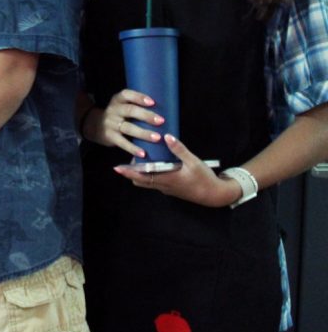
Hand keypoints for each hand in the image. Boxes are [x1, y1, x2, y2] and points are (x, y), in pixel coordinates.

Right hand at [83, 89, 162, 155]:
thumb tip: (165, 110)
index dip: (139, 97)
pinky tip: (143, 153)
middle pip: (130, 111)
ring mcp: (111, 123)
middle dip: (146, 116)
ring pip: (128, 127)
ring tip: (157, 138)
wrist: (94, 125)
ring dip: (143, 133)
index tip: (152, 102)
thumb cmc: (118, 114)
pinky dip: (133, 148)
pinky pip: (122, 142)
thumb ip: (136, 106)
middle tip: (161, 121)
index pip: (127, 94)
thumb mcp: (122, 105)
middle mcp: (113, 110)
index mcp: (118, 100)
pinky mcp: (110, 136)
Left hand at [115, 135, 240, 206]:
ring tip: (143, 157)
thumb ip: (179, 149)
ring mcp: (166, 188)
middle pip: (140, 181)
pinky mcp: (171, 188)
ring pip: (147, 182)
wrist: (215, 195)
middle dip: (133, 171)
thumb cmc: (204, 179)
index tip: (117, 168)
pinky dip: (151, 174)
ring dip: (142, 172)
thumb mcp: (193, 162)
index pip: (141, 178)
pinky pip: (155, 182)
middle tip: (133, 156)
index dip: (128, 173)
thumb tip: (167, 136)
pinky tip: (155, 163)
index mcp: (166, 179)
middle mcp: (163, 186)